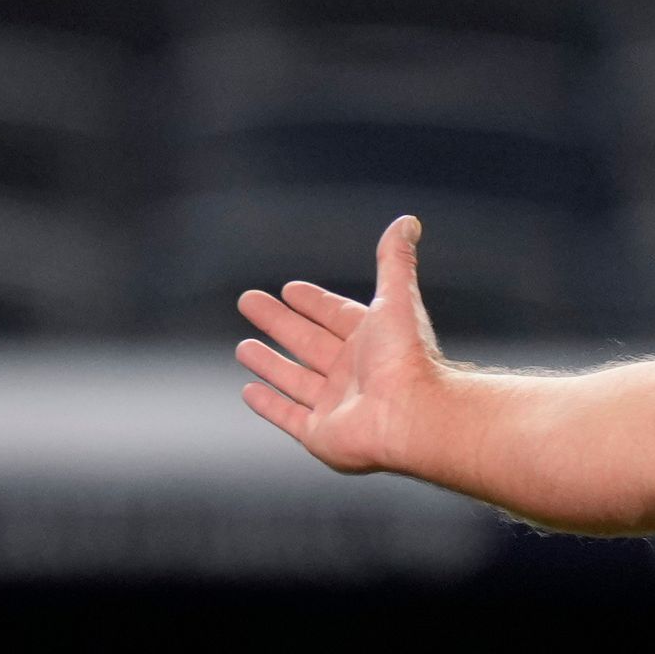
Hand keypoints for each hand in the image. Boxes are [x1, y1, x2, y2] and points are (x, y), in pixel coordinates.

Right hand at [235, 215, 445, 475]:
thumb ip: (395, 260)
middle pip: (306, 342)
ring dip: (269, 362)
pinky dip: (268, 404)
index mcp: (370, 341)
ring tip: (244, 347)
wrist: (410, 414)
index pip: (334, 316)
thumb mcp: (396, 297)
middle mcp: (352, 372)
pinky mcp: (319, 432)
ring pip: (294, 378)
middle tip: (249, 301)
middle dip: (277, 321)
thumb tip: (408, 221)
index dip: (312, 302)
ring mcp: (334, 404)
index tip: (288, 289)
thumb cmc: (406, 357)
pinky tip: (249, 390)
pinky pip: (287, 415)